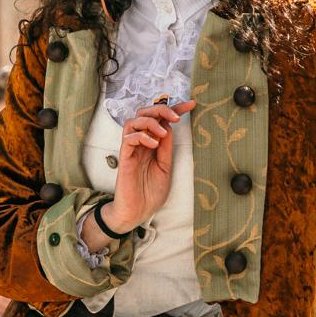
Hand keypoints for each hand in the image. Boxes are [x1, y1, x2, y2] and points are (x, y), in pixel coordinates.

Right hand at [107, 100, 196, 232]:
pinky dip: (142, 136)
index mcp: (152, 144)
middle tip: (176, 116)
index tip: (191, 104)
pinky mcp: (124, 158)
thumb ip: (166, 148)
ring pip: (133, 121)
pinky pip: (128, 138)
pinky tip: (153, 144)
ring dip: (150, 121)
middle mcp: (141, 143)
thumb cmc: (150, 192)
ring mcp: (131, 149)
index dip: (175, 109)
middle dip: (161, 109)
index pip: (161, 120)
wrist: (137, 212)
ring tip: (163, 133)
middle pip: (144, 113)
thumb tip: (169, 128)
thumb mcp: (165, 168)